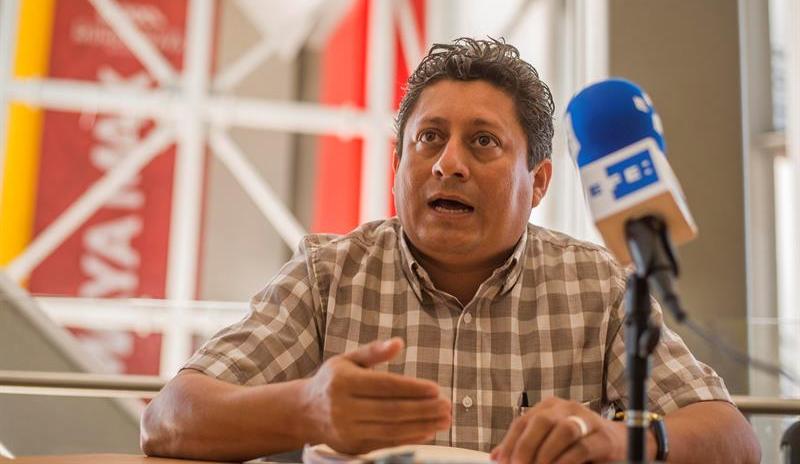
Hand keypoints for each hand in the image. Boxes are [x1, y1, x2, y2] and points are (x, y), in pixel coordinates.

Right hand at [300, 338, 451, 454]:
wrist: (304, 413)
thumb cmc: (333, 381)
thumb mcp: (348, 360)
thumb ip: (373, 351)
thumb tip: (398, 343)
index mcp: (343, 382)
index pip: (385, 386)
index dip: (412, 388)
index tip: (435, 389)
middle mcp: (343, 408)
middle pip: (391, 411)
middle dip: (423, 409)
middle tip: (447, 405)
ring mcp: (347, 431)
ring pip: (392, 430)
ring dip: (422, 426)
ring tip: (444, 420)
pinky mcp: (352, 447)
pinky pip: (386, 444)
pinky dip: (409, 439)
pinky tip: (428, 431)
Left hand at [490, 397, 627, 463]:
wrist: (618, 443)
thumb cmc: (578, 444)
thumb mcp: (550, 442)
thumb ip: (527, 446)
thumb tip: (496, 457)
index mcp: (549, 407)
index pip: (523, 421)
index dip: (510, 443)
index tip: (502, 462)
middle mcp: (567, 408)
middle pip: (542, 421)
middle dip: (527, 447)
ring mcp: (587, 420)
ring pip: (563, 431)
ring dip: (547, 454)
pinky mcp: (604, 438)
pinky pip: (582, 448)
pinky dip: (566, 461)